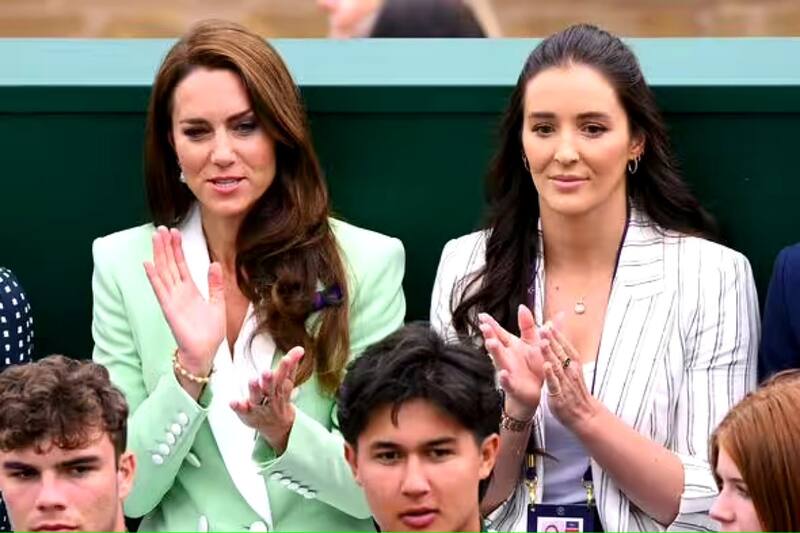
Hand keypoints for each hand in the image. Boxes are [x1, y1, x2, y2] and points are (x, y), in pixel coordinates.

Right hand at [143, 226, 225, 376]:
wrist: (205, 352)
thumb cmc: (209, 332)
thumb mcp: (217, 303)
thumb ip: (215, 284)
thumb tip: (215, 263)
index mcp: (190, 290)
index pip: (181, 264)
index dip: (177, 248)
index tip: (174, 232)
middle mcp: (178, 292)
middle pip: (169, 264)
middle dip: (166, 246)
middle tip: (161, 228)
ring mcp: (172, 299)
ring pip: (163, 272)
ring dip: (159, 255)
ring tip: (156, 238)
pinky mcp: (169, 309)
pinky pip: (160, 290)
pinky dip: (154, 277)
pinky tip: (148, 263)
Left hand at [230, 346, 304, 454]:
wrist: (277, 427)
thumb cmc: (279, 399)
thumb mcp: (287, 383)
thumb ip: (291, 365)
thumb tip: (300, 348)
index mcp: (281, 390)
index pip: (284, 378)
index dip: (285, 368)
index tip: (286, 359)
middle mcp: (270, 399)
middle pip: (271, 390)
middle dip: (269, 381)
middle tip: (266, 372)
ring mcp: (258, 407)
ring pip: (257, 399)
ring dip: (254, 390)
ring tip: (252, 380)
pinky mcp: (247, 414)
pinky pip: (242, 411)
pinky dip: (238, 406)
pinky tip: (232, 401)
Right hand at [478, 305, 546, 419]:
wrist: (536, 391)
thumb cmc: (533, 365)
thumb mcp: (533, 342)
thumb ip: (529, 325)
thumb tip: (524, 306)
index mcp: (512, 345)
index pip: (499, 332)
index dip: (491, 324)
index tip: (482, 315)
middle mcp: (507, 357)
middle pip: (497, 344)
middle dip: (490, 335)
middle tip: (484, 327)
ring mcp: (508, 370)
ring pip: (499, 360)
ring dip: (495, 352)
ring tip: (491, 343)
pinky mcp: (513, 385)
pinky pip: (508, 382)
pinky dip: (505, 379)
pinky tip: (503, 374)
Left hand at [541, 325, 599, 432]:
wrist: (584, 414)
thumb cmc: (575, 390)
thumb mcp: (572, 369)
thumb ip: (565, 353)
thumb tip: (559, 337)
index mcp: (573, 363)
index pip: (565, 346)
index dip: (557, 335)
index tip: (549, 323)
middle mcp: (570, 371)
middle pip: (560, 352)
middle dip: (552, 340)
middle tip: (544, 327)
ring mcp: (565, 382)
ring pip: (557, 365)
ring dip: (550, 353)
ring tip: (543, 342)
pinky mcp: (559, 395)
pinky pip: (554, 383)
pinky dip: (551, 374)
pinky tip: (546, 366)